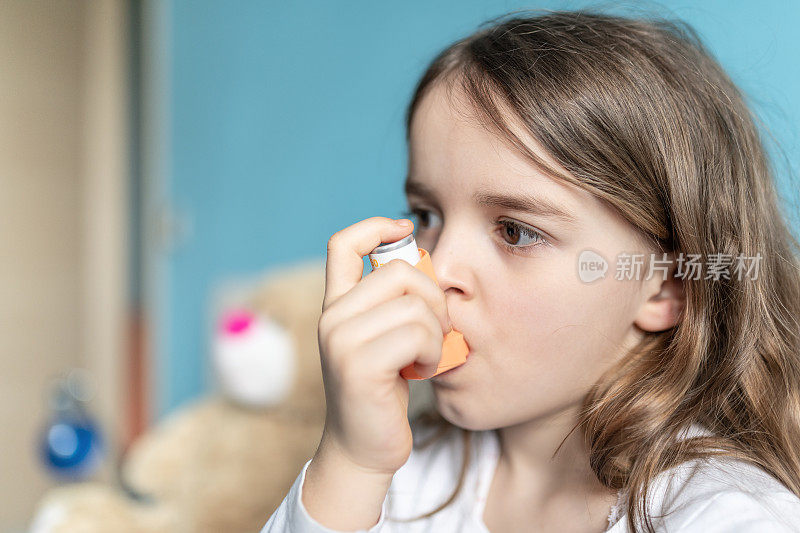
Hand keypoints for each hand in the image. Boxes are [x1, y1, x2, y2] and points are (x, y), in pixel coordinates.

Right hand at [316, 216, 449, 474]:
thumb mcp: (386, 336)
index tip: (406, 228)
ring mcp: (340, 340)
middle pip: (399, 270)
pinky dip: (434, 353)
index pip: (343, 243)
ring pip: (415, 305)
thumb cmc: (385, 390)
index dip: (376, 226)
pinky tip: (424, 371)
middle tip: (435, 331)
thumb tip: (427, 261)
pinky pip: (417, 334)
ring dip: (436, 333)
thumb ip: (395, 301)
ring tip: (425, 357)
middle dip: (433, 298)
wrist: (365, 448)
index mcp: (336, 305)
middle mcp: (331, 317)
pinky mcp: (358, 366)